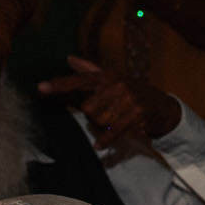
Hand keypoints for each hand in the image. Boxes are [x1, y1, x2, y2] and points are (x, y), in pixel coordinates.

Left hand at [38, 55, 180, 145]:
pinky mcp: (136, 115)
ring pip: (100, 121)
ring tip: (116, 122)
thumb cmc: (134, 93)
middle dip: (93, 116)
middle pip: (88, 108)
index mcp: (108, 76)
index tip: (40, 89)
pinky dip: (104, 141)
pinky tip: (99, 146)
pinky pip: (112, 132)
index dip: (59, 85)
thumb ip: (89, 70)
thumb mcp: (114, 79)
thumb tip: (69, 58)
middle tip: (108, 114)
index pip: (79, 80)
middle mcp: (117, 86)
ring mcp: (128, 101)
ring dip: (103, 127)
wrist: (164, 107)